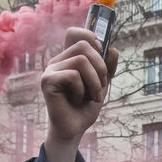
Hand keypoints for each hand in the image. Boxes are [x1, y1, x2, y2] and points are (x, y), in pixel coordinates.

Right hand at [41, 27, 118, 161]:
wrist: (75, 128)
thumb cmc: (85, 107)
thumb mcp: (101, 84)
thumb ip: (108, 67)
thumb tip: (113, 49)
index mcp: (68, 58)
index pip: (74, 33)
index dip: (90, 35)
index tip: (102, 51)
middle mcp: (57, 61)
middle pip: (83, 45)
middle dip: (100, 66)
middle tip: (101, 86)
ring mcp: (50, 70)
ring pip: (81, 60)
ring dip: (94, 81)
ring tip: (93, 96)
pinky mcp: (47, 81)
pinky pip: (73, 75)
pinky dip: (82, 90)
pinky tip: (77, 100)